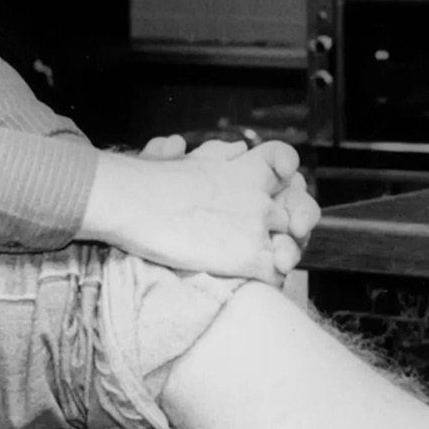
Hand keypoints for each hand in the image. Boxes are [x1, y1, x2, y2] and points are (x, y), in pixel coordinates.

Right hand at [83, 138, 316, 283]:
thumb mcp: (194, 158)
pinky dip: (267, 281)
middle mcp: (261, 194)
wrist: (133, 199)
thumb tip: (240, 148)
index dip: (288, 181)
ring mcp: (258, 224)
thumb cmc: (151, 180)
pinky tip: (246, 279)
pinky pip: (277, 276)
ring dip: (277, 258)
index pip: (287, 164)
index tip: (277, 190)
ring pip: (291, 247)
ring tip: (253, 264)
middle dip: (284, 230)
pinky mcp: (250, 254)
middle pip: (295, 214)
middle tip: (263, 242)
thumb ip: (222, 156)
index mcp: (248, 168)